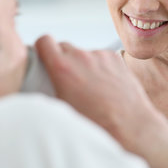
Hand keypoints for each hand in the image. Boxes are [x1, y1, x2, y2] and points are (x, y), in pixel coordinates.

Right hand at [34, 35, 158, 146]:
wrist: (127, 126)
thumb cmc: (94, 123)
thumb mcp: (60, 109)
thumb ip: (47, 90)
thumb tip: (40, 85)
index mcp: (62, 68)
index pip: (44, 41)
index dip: (43, 49)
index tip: (45, 57)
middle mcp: (80, 56)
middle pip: (64, 47)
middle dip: (64, 60)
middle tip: (69, 80)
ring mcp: (99, 55)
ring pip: (84, 54)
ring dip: (84, 65)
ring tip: (91, 88)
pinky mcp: (114, 57)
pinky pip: (100, 57)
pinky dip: (100, 67)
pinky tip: (105, 85)